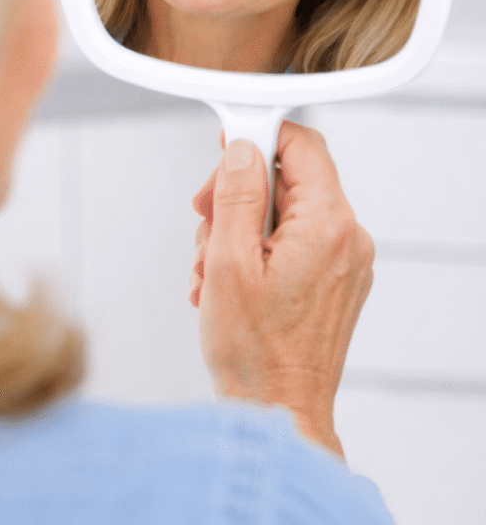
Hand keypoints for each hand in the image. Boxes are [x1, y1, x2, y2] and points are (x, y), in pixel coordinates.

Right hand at [190, 122, 374, 459]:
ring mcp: (343, 262)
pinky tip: (225, 281)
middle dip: (237, 192)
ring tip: (210, 267)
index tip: (224, 148)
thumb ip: (237, 195)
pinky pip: (291, 242)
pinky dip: (254, 251)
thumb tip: (241, 150)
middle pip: (287, 178)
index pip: (301, 145)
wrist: (277, 413)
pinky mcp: (333, 282)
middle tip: (203, 219)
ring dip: (237, 228)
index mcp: (328, 225)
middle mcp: (347, 239)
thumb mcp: (228, 261)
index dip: (256, 137)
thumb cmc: (255, 353)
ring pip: (283, 211)